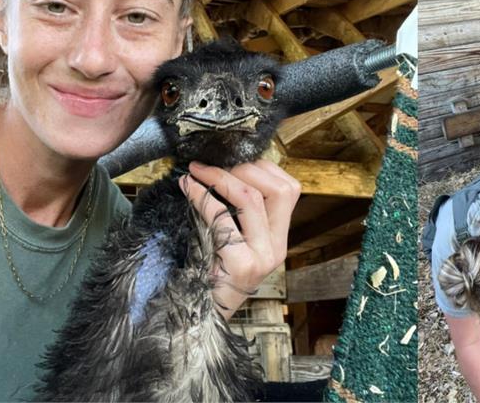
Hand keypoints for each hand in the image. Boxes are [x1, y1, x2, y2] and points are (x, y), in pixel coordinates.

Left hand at [179, 159, 299, 318]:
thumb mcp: (234, 243)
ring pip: (252, 199)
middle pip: (279, 190)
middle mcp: (277, 247)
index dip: (263, 168)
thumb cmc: (211, 276)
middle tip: (211, 167)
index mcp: (279, 239)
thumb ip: (239, 216)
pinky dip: (204, 198)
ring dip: (221, 178)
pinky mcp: (242, 265)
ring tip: (197, 172)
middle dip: (244, 169)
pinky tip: (189, 189)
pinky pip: (223, 219)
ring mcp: (262, 257)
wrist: (201, 318)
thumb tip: (224, 171)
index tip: (234, 161)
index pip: (289, 190)